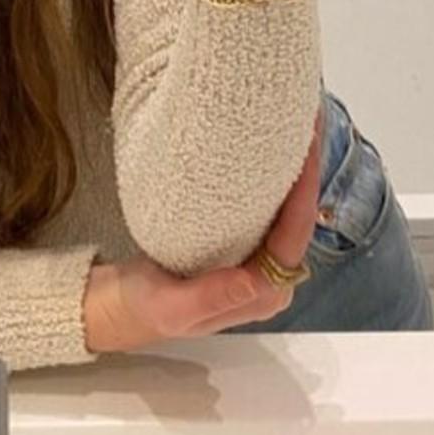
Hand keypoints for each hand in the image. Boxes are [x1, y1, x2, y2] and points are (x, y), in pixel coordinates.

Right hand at [83, 98, 324, 352]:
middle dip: (305, 176)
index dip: (304, 196)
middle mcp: (272, 279)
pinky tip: (274, 151)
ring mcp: (261, 261)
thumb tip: (256, 280)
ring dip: (295, 173)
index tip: (307, 151)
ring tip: (297, 130)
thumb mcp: (173, 308)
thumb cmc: (147, 306)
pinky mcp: (248, 245)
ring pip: (288, 214)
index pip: (292, 241)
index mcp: (263, 296)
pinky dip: (277, 180)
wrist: (126, 302)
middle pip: (299, 224)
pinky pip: (271, 211)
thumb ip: (212, 297)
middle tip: (306, 126)